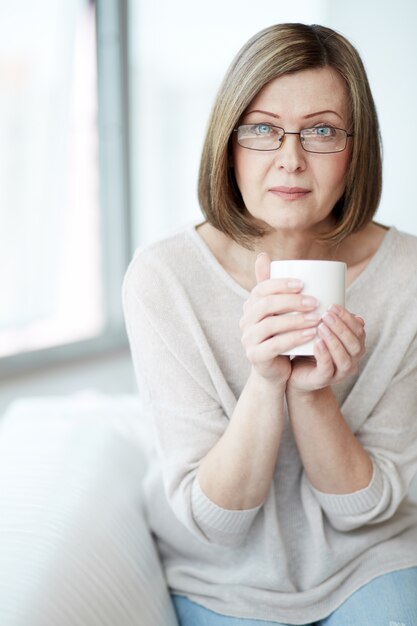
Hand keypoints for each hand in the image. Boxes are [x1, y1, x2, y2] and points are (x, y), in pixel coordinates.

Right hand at [239, 253, 320, 383]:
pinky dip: (293, 339)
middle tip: (315, 302)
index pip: (261, 289)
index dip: (280, 284)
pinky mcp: (255, 357)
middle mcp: (245, 321)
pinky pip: (273, 346)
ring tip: (316, 318)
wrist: (276, 369)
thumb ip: (272, 285)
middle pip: (265, 305)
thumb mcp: (278, 309)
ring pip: (269, 325)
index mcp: (250, 305)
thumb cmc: (281, 334)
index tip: (303, 283)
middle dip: (291, 301)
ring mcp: (248, 340)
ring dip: (295, 320)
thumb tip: (262, 255)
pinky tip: (310, 335)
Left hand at [288, 304, 365, 392]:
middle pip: (355, 344)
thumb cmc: (309, 348)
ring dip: (334, 340)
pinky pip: (328, 368)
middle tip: (327, 315)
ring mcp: (339, 373)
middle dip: (342, 328)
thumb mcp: (320, 330)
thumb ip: (328, 317)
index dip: (348, 318)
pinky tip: (316, 343)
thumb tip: (332, 296)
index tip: (332, 305)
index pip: (359, 330)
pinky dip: (324, 355)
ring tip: (321, 327)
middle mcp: (352, 360)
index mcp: (354, 346)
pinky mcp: (324, 380)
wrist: (296, 374)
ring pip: (344, 358)